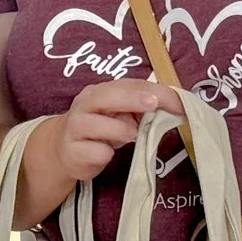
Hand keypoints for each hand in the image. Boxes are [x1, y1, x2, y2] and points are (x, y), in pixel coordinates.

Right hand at [49, 80, 184, 182]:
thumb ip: (140, 108)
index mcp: (100, 91)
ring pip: (99, 125)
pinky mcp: (73, 151)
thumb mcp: (119, 114)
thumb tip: (173, 106)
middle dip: (132, 98)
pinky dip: (106, 154)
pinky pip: (97, 152)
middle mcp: (84, 105)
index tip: (178, 102)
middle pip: (106, 96)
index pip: (129, 85)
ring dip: (121, 131)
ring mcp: (76, 127)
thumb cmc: (99, 129)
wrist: (63, 150)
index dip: (154, 91)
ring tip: (129, 136)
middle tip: (153, 104)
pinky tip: (105, 153)